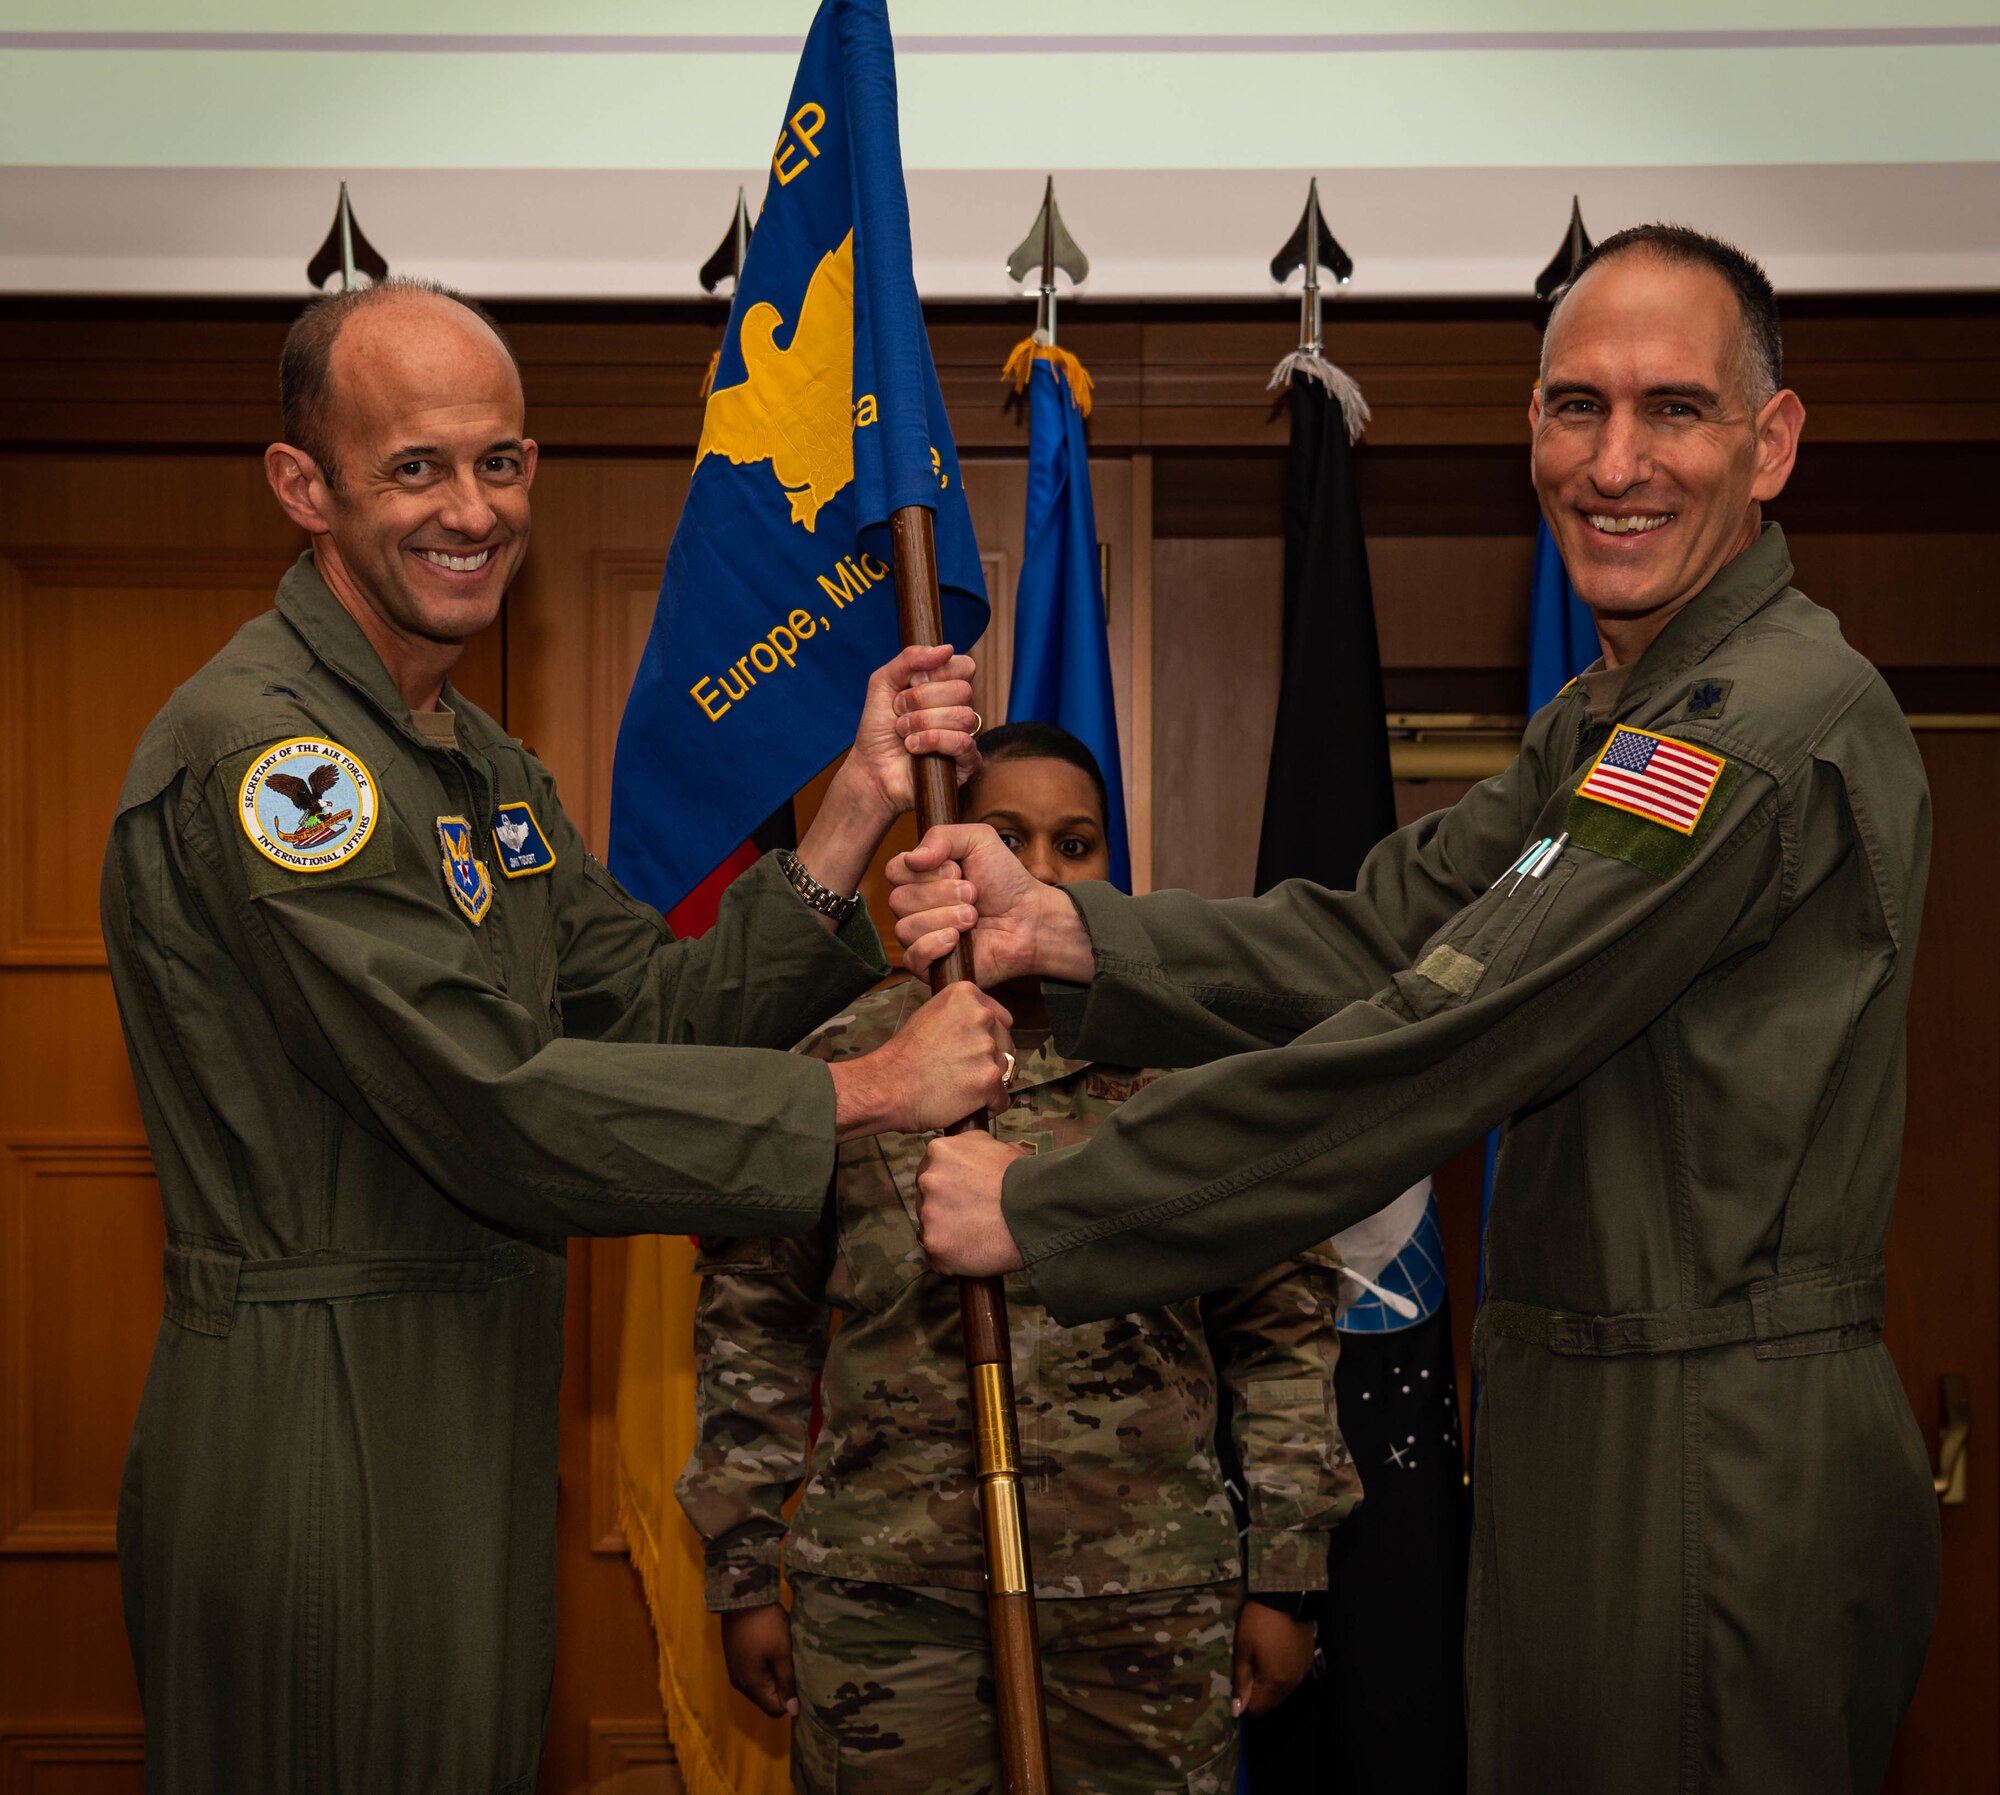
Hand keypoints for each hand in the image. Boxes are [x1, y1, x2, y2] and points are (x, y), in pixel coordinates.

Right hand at [720, 1603, 797, 1717]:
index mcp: (751, 1685)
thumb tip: (793, 1712)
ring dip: (774, 1677)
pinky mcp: (735, 1658)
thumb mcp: (782, 1653)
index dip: (791, 1700)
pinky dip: (765, 1668)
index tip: (801, 1682)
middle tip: (795, 1667)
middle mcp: (740, 1683)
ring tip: (786, 1658)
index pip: (775, 1710)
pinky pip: (754, 1674)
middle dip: (783, 1688)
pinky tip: (773, 1650)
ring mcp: (735, 1671)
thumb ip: (787, 1683)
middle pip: (767, 1699)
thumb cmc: (766, 1625)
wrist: (742, 1598)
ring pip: (761, 1686)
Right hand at [828, 982, 1012, 1140]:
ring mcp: (987, 1047)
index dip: (987, 1036)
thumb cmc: (903, 1056)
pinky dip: (988, 1105)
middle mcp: (981, 1016)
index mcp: (966, 995)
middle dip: (989, 1058)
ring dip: (987, 1081)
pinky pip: (1002, 1098)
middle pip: (1005, 1042)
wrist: (887, 1087)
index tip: (970, 1048)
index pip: (998, 1017)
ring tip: (958, 1087)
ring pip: (1005, 1069)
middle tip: (960, 1070)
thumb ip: (960, 1015)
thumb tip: (982, 1026)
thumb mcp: (929, 1015)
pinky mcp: (990, 1078)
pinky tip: (965, 1103)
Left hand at [830, 643, 979, 824]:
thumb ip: (910, 659)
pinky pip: (963, 742)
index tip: (911, 683)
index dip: (937, 672)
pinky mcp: (967, 763)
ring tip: (904, 733)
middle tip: (900, 713)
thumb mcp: (883, 682)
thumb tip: (948, 648)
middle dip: (921, 700)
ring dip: (922, 723)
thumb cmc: (878, 728)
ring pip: (962, 716)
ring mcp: (965, 735)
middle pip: (962, 689)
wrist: (870, 768)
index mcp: (945, 688)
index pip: (964, 666)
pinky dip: (932, 741)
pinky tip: (914, 748)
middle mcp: (959, 709)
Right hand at [886, 823, 1089, 984]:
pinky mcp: (931, 966)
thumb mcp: (978, 840)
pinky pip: (912, 958)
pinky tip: (957, 940)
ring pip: (905, 928)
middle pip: (899, 900)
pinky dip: (934, 946)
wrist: (1029, 919)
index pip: (894, 871)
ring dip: (945, 918)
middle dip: (941, 894)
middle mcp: (916, 908)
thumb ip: (940, 836)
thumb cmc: (1005, 880)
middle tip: (973, 894)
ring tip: (973, 917)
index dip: (924, 870)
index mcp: (921, 878)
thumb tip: (912, 858)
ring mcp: (922, 937)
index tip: (957, 870)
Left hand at [914, 1132, 1028, 1274]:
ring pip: (930, 1227)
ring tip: (977, 1234)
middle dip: (944, 1208)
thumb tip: (969, 1156)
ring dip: (948, 1232)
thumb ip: (972, 1148)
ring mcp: (928, 1213)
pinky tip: (973, 1251)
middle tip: (972, 1215)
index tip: (963, 1195)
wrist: (1034, 1211)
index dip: (948, 1185)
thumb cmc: (1022, 1179)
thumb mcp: (997, 1146)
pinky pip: (937, 1255)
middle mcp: (927, 1180)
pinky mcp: (934, 1244)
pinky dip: (952, 1257)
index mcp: (938, 1152)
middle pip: (926, 1198)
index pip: (931, 1170)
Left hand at [1231, 1601, 1314, 1717]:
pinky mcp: (1308, 1660)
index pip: (1258, 1709)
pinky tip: (1274, 1656)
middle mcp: (1293, 1683)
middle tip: (1247, 1671)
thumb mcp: (1244, 1649)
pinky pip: (1292, 1678)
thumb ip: (1241, 1682)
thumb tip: (1237, 1711)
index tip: (1238, 1684)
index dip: (1244, 1702)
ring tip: (1259, 1662)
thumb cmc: (1258, 1622)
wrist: (1286, 1596)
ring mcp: (1302, 1672)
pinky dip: (1282, 1675)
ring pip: (1282, 1692)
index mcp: (1276, 1683)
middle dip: (1257, 1695)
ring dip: (1270, 1685)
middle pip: (1271, 1703)